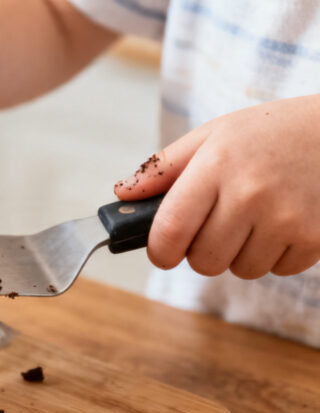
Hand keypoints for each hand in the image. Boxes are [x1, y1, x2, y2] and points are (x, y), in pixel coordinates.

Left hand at [114, 95, 319, 278]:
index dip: (160, 251)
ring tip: (257, 217)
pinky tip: (284, 221)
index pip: (170, 231)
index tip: (163, 251)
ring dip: (241, 253)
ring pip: (240, 269)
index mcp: (215, 166)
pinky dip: (275, 254)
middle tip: (219, 223)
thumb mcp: (213, 135)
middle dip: (203, 250)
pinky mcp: (315, 238)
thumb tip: (121, 195)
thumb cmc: (269, 134)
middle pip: (203, 261)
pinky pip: (277, 270)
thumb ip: (162, 168)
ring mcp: (286, 218)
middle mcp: (250, 194)